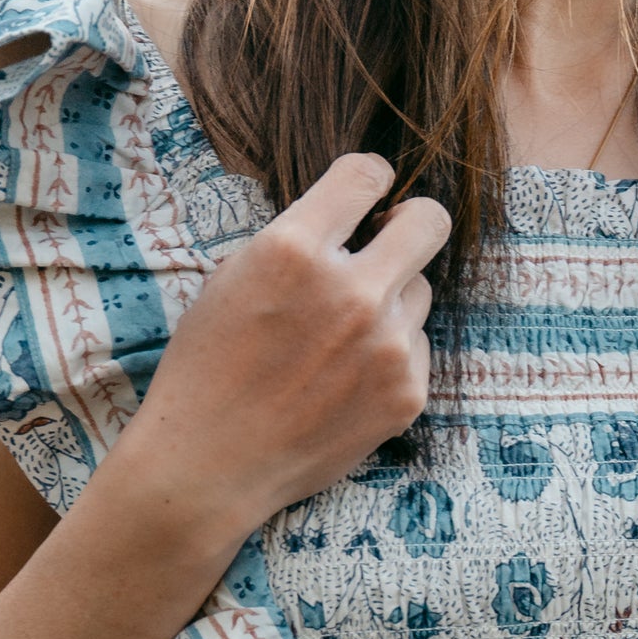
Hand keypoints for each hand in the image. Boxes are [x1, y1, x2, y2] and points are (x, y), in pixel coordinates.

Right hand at [122, 153, 451, 535]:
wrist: (211, 464)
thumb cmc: (209, 369)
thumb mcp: (231, 280)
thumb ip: (294, 243)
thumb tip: (348, 221)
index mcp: (294, 249)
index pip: (366, 174)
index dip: (371, 178)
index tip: (371, 190)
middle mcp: (351, 291)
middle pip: (429, 222)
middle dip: (413, 221)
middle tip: (393, 237)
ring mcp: (386, 346)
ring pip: (418, 292)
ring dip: (391, 300)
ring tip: (342, 335)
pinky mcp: (407, 391)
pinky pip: (416, 347)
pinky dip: (389, 354)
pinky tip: (345, 379)